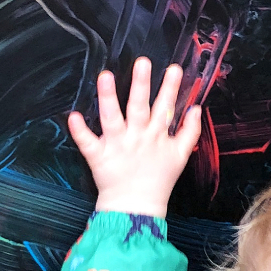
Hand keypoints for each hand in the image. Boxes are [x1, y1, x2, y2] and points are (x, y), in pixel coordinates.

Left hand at [67, 58, 201, 217]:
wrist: (137, 208)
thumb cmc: (159, 180)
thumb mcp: (180, 156)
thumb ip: (190, 131)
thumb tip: (196, 109)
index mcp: (156, 135)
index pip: (164, 107)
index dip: (170, 88)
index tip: (174, 68)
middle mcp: (137, 136)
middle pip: (139, 107)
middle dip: (141, 84)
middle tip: (142, 62)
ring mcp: (117, 146)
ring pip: (112, 118)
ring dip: (108, 97)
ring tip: (105, 76)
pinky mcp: (99, 157)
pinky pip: (88, 142)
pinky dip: (80, 131)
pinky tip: (73, 116)